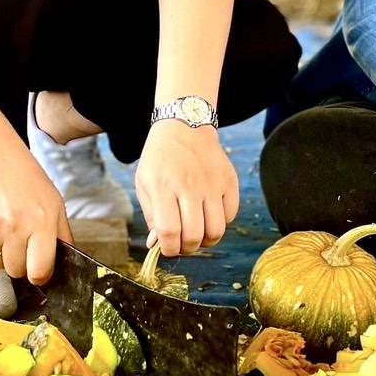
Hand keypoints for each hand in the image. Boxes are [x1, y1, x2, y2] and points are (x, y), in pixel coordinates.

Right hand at [0, 148, 73, 284]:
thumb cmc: (28, 183)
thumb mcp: (55, 205)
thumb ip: (62, 236)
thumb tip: (67, 265)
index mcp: (44, 223)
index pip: (40, 270)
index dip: (38, 274)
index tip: (36, 270)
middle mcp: (18, 226)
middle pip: (15, 271)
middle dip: (17, 262)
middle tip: (17, 241)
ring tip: (3, 226)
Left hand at [134, 120, 238, 257]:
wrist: (185, 126)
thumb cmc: (160, 158)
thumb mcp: (144, 183)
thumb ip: (151, 216)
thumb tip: (157, 244)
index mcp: (164, 187)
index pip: (169, 231)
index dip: (169, 248)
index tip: (168, 249)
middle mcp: (190, 185)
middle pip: (195, 235)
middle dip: (187, 248)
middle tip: (183, 243)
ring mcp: (213, 183)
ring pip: (217, 230)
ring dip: (206, 240)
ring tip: (197, 233)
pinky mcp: (229, 180)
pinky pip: (231, 216)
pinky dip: (221, 222)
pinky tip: (209, 214)